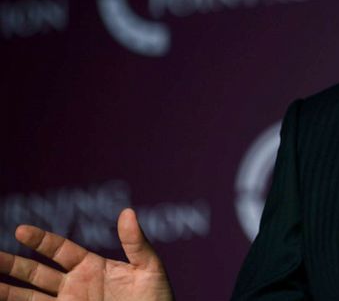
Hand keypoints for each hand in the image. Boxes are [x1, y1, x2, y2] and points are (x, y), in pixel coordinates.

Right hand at [0, 208, 173, 300]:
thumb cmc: (157, 299)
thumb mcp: (149, 268)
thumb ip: (136, 243)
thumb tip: (127, 212)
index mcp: (91, 266)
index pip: (59, 249)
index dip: (40, 240)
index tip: (20, 230)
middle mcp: (75, 285)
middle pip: (35, 272)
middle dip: (12, 264)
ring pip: (29, 296)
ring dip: (7, 290)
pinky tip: (3, 298)